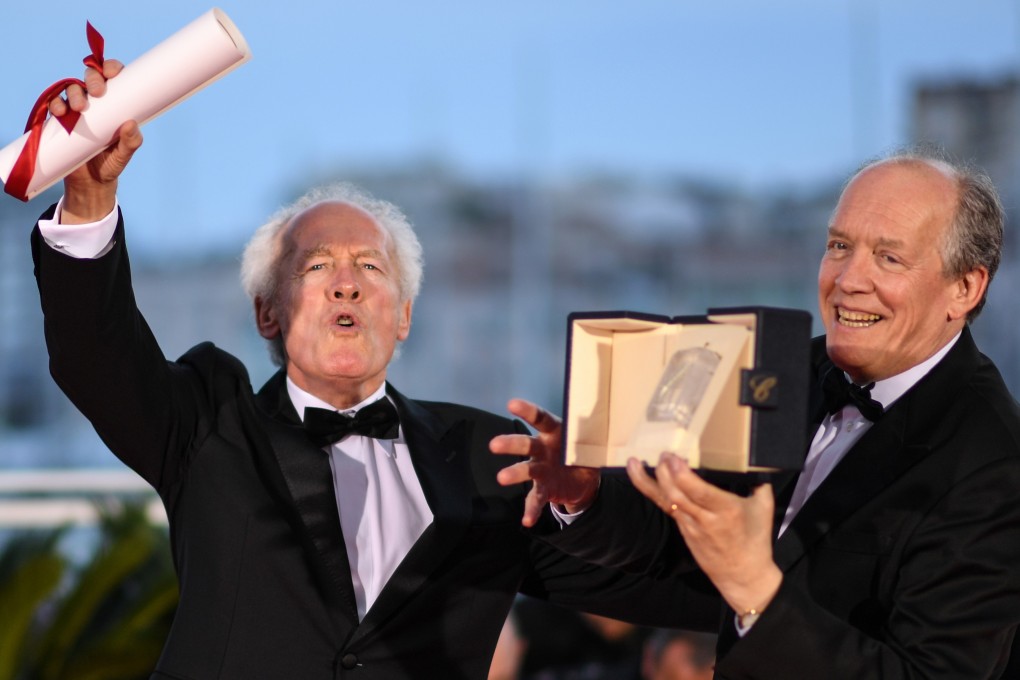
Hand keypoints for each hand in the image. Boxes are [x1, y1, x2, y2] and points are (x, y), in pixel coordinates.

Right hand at [54, 59, 142, 223]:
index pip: (113, 78)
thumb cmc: (111, 163)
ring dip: (74, 93)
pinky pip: (54, 104)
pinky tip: (60, 112)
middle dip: (92, 79)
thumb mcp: (125, 154)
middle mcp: (95, 103)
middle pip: (90, 78)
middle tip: (97, 92)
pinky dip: (55, 104)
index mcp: (114, 104)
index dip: (111, 68)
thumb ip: (132, 141)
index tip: (113, 73)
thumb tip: (132, 124)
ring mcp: (76, 110)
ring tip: (79, 108)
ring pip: (71, 89)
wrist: (91, 183)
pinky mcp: (60, 120)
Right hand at [490, 399, 599, 526]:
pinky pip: (536, 499)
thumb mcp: (591, 441)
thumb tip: (608, 418)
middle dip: (511, 444)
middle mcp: (542, 449)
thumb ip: (592, 434)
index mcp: (554, 432)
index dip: (527, 411)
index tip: (512, 405)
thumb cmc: (582, 451)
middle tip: (494, 445)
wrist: (583, 479)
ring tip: (502, 478)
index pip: (540, 419)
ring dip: (514, 474)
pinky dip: (531, 510)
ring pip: (526, 470)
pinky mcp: (543, 489)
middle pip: (526, 444)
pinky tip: (527, 520)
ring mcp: (540, 470)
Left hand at [626, 453, 781, 615]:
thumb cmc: (756, 539)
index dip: (683, 475)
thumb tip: (754, 458)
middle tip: (663, 453)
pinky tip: (638, 475)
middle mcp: (705, 519)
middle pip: (677, 495)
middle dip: (664, 473)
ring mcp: (691, 526)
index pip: (699, 493)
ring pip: (666, 501)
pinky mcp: (683, 530)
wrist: (743, 575)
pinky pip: (665, 507)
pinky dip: (650, 490)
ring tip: (636, 462)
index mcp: (727, 510)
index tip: (675, 458)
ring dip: (650, 480)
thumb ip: (760, 481)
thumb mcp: (764, 508)